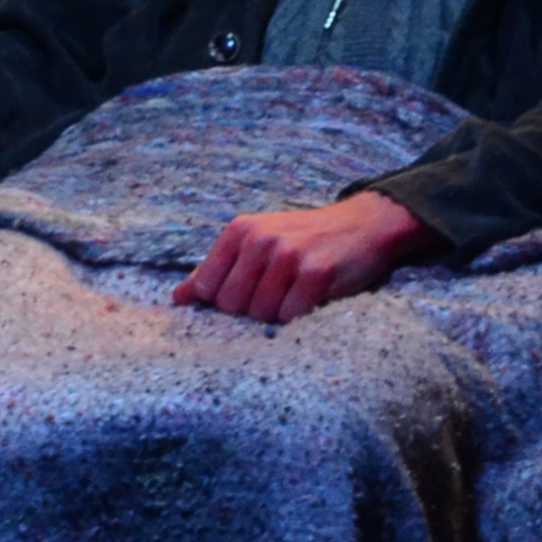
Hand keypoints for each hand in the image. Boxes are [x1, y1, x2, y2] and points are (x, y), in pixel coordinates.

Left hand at [172, 191, 440, 323]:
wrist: (363, 225)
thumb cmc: (304, 239)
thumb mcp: (256, 243)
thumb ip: (217, 270)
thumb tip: (178, 298)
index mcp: (240, 230)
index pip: (208, 288)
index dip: (227, 301)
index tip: (250, 292)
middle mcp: (260, 239)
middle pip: (232, 306)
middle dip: (253, 309)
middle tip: (278, 292)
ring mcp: (288, 255)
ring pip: (260, 314)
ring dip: (278, 314)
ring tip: (295, 293)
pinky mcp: (316, 273)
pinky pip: (290, 316)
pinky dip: (300, 316)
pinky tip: (312, 299)